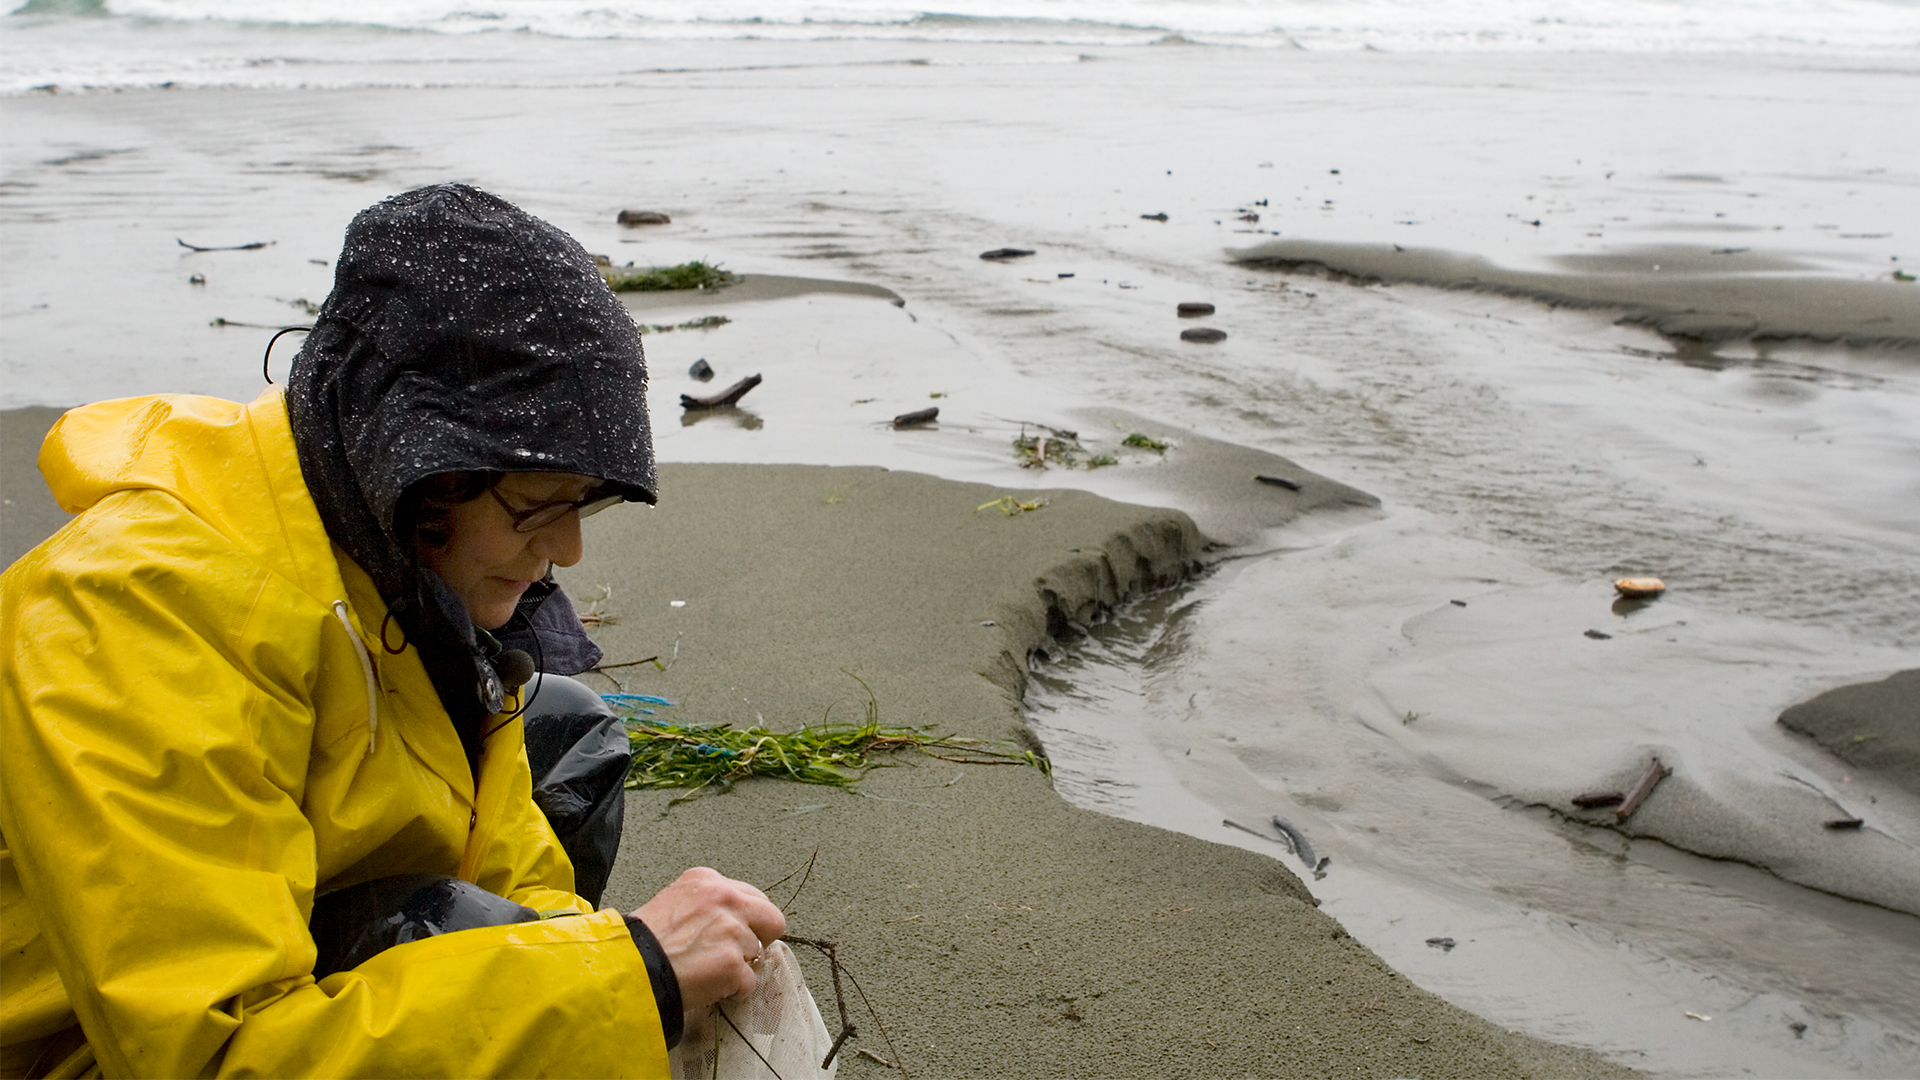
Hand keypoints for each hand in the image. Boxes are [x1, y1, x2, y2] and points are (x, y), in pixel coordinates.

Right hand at [631, 867, 785, 1011]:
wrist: (627, 969)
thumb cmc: (644, 941)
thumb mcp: (674, 901)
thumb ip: (707, 904)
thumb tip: (734, 919)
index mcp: (708, 881)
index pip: (752, 896)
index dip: (747, 919)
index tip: (737, 931)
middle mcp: (724, 899)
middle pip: (771, 918)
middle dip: (759, 938)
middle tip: (736, 952)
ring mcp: (731, 931)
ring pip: (756, 954)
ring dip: (737, 966)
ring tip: (706, 970)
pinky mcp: (732, 964)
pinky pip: (748, 982)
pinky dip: (732, 989)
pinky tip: (708, 985)